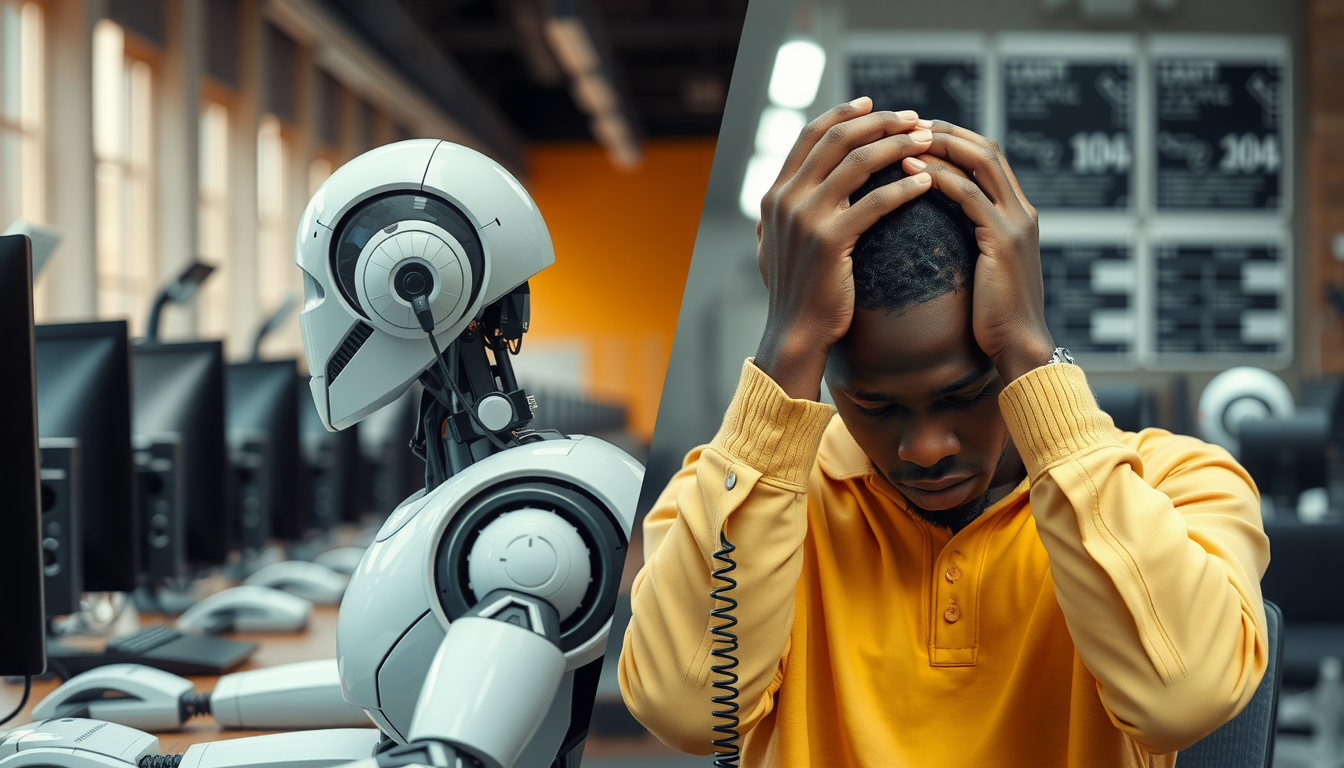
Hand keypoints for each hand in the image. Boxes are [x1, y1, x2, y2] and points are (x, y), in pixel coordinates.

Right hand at [754, 97, 934, 399]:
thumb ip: (785, 212)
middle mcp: (786, 199)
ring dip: (898, 146)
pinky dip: (904, 188)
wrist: (794, 334)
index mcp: (775, 193)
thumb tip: (795, 187)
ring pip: (858, 162)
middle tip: (913, 118)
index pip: (810, 135)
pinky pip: (875, 203)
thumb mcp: (777, 244)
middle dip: (879, 122)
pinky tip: (928, 184)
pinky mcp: (829, 240)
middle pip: (837, 139)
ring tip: (927, 141)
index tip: (873, 104)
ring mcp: (806, 218)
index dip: (843, 114)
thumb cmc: (795, 293)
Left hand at [901, 122, 1054, 384]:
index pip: (985, 157)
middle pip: (985, 148)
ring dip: (940, 145)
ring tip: (902, 139)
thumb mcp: (977, 268)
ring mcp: (1016, 223)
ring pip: (980, 162)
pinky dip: (940, 178)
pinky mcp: (1004, 241)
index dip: (951, 139)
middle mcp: (1021, 210)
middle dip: (945, 131)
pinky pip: (970, 196)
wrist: (1017, 348)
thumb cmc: (990, 317)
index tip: (913, 134)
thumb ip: (964, 241)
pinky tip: (909, 172)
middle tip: (904, 124)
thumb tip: (927, 227)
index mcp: (1015, 213)